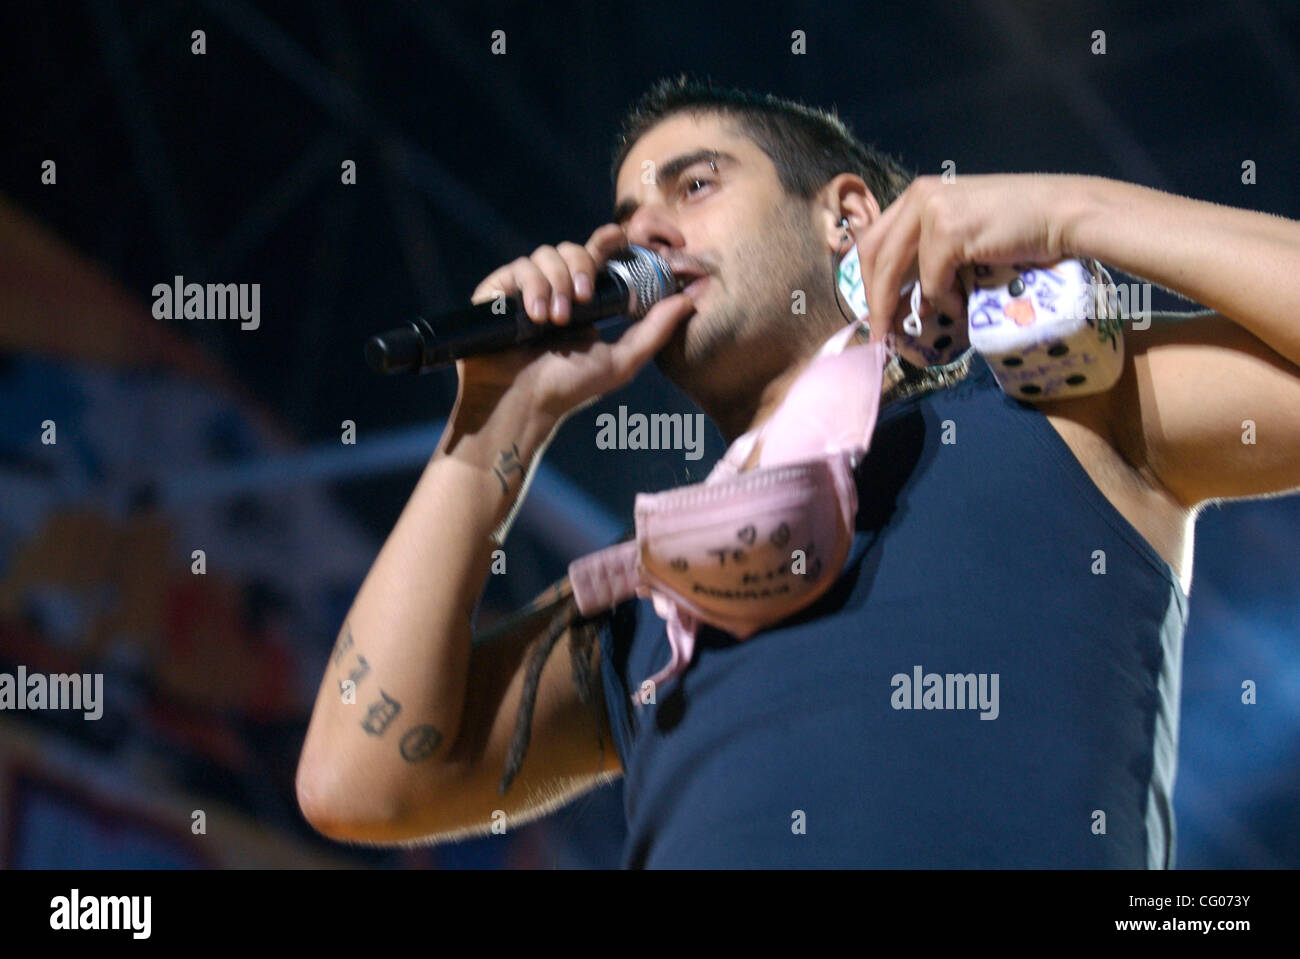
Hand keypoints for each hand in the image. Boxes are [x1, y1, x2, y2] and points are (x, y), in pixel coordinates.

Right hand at [461, 223, 695, 421]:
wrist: (521, 403)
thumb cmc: (569, 388)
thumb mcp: (621, 361)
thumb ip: (655, 331)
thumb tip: (688, 299)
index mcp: (585, 298)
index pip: (598, 254)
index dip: (609, 240)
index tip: (619, 237)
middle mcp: (556, 287)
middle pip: (573, 249)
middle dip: (581, 268)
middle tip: (582, 301)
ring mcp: (526, 288)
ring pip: (546, 255)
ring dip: (556, 283)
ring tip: (555, 320)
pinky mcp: (499, 290)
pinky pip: (519, 268)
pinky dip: (531, 288)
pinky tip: (533, 316)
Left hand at [856, 173, 1086, 341]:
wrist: (1063, 214)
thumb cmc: (1020, 227)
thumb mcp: (964, 230)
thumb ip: (930, 251)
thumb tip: (905, 299)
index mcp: (919, 192)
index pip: (874, 239)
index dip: (868, 279)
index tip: (873, 311)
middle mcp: (919, 194)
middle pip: (873, 254)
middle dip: (873, 299)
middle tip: (878, 333)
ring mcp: (932, 210)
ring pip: (893, 271)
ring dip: (903, 306)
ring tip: (914, 326)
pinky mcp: (949, 231)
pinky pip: (932, 281)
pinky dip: (944, 301)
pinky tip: (963, 305)